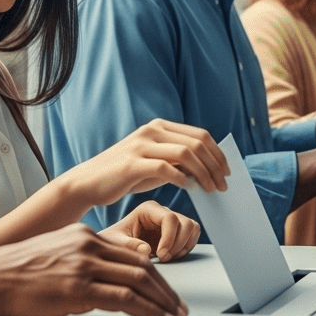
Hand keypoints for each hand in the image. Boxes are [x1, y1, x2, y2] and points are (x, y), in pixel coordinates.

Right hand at [0, 223, 187, 315]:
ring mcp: (84, 265)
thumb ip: (81, 262)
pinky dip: (148, 310)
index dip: (155, 273)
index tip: (165, 290)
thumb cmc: (13, 275)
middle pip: (142, 265)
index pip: (132, 253)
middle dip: (166, 289)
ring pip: (139, 279)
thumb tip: (102, 283)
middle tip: (178, 306)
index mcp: (84, 235)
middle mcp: (88, 245)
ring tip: (174, 315)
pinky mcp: (78, 287)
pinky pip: (126, 298)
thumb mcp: (55, 257)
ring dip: (163, 301)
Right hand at [61, 119, 228, 206]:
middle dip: (215, 165)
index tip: (227, 172)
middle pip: (197, 143)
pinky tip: (188, 188)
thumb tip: (206, 168)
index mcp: (159, 127)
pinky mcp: (132, 164)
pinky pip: (165, 168)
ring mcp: (141, 145)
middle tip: (223, 185)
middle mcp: (152, 131)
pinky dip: (181, 178)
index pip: (200, 135)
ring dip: (203, 173)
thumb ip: (176, 160)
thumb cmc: (124, 175)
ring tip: (210, 189)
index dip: (218, 154)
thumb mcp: (154, 163)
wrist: (88, 182)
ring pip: (185, 153)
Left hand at [100, 200, 200, 261]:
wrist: (112, 248)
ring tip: (168, 257)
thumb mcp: (115, 243)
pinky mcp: (176, 231)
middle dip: (178, 244)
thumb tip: (146, 250)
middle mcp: (162, 212)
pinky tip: (173, 256)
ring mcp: (171, 221)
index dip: (170, 238)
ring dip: (184, 245)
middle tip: (164, 258)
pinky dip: (187, 247)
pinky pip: (193, 235)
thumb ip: (129, 245)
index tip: (161, 255)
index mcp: (148, 209)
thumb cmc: (112, 242)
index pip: (170, 218)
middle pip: (185, 222)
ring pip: (192, 227)